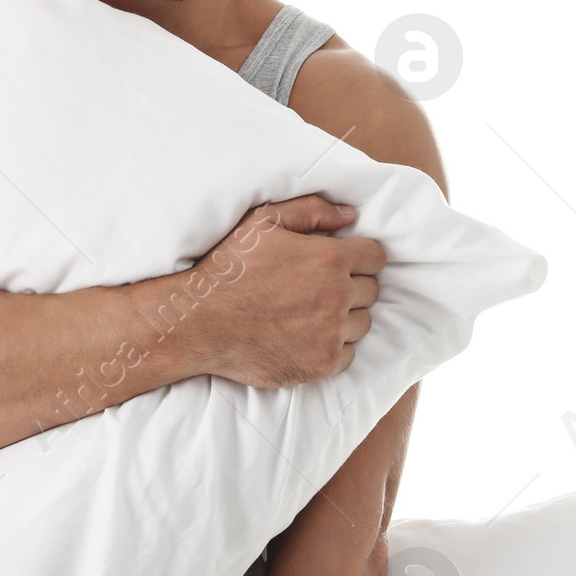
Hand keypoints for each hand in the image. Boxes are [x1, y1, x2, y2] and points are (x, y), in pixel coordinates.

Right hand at [188, 195, 387, 388]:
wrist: (199, 323)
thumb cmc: (228, 269)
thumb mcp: (262, 221)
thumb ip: (311, 211)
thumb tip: (350, 214)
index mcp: (330, 258)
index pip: (376, 257)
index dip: (360, 258)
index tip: (340, 264)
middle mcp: (337, 296)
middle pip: (370, 291)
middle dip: (350, 287)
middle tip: (316, 289)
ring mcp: (331, 333)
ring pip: (361, 323)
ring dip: (344, 317)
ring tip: (309, 314)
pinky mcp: (322, 364)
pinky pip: (348, 355)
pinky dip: (332, 347)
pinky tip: (305, 338)